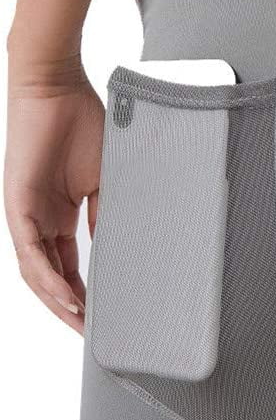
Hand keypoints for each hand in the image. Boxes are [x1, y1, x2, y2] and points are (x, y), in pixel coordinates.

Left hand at [4, 60, 104, 333]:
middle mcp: (39, 219)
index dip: (83, 293)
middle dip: (70, 307)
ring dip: (57, 301)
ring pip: (37, 272)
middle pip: (50, 276)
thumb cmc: (83, 121)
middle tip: (90, 333)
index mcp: (59, 214)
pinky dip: (47, 276)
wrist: (58, 86)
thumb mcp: (104, 177)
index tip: (102, 316)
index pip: (69, 265)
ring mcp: (26, 213)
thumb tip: (114, 244)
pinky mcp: (17, 204)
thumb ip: (106, 212)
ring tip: (80, 324)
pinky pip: (30, 251)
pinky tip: (64, 296)